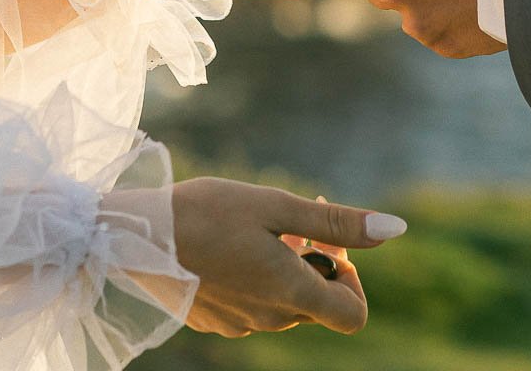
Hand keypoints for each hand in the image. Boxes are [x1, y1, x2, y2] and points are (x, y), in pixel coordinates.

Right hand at [172, 177, 405, 337]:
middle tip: (295, 219)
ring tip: (259, 227)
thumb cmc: (207, 212)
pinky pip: (252, 304)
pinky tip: (230, 243)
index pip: (354, 314)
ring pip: (284, 302)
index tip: (327, 243)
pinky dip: (256, 276)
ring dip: (286, 266)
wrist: (134, 235)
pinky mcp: (213, 320)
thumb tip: (396, 230)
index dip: (354, 279)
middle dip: (317, 260)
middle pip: (318, 303)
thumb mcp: (277, 205)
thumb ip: (336, 223)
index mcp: (290, 295)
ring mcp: (239, 325)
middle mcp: (269, 320)